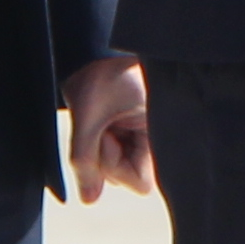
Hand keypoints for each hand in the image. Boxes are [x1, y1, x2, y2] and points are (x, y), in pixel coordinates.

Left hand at [65, 55, 157, 202]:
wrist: (106, 42)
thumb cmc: (105, 74)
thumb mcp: (88, 114)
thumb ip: (84, 158)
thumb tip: (89, 201)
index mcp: (161, 136)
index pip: (139, 184)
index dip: (114, 166)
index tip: (105, 134)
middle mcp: (155, 142)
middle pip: (121, 178)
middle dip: (102, 153)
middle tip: (100, 118)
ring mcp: (142, 139)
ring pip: (110, 167)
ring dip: (97, 143)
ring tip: (102, 111)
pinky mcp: (130, 133)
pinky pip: (107, 153)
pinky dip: (97, 138)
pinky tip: (101, 116)